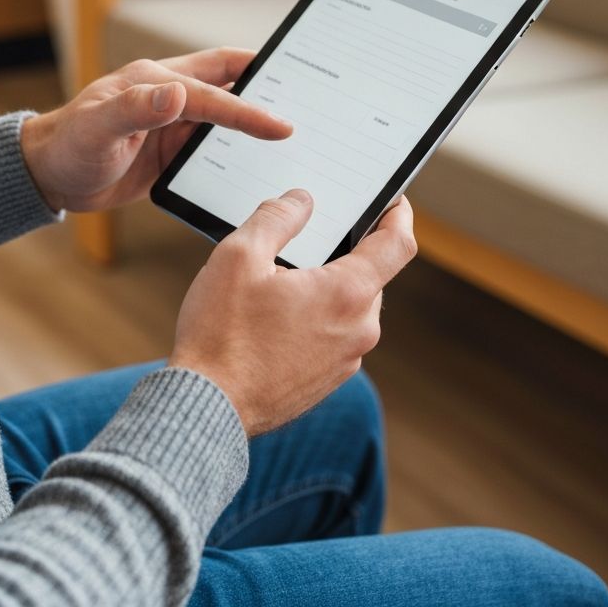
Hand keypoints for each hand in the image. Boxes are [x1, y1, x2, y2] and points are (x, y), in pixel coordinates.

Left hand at [20, 49, 291, 212]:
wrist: (48, 177)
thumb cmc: (66, 147)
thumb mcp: (96, 130)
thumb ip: (133, 109)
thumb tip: (176, 93)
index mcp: (154, 80)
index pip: (212, 93)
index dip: (247, 108)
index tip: (281, 124)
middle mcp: (168, 94)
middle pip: (229, 80)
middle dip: (267, 83)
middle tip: (308, 95)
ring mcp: (172, 122)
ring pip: (225, 113)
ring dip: (255, 117)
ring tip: (297, 128)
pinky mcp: (171, 148)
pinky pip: (213, 144)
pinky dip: (239, 148)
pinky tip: (260, 161)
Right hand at [169, 192, 416, 436]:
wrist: (208, 406)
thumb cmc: (221, 334)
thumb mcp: (239, 256)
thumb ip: (276, 218)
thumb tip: (300, 200)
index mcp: (347, 294)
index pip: (397, 244)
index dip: (399, 214)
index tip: (393, 200)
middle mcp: (358, 330)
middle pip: (370, 275)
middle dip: (345, 252)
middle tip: (309, 236)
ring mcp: (345, 360)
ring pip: (348, 306)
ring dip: (326, 286)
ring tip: (279, 280)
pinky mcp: (327, 380)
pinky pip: (333, 335)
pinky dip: (315, 317)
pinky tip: (274, 316)